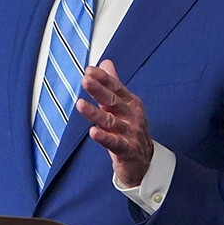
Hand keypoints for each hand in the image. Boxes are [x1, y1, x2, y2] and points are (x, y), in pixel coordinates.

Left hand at [75, 59, 153, 186]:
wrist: (143, 161)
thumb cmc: (130, 130)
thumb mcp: (122, 106)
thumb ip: (112, 85)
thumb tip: (105, 63)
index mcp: (130, 103)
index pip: (116, 87)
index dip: (103, 78)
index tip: (89, 70)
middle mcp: (132, 116)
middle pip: (113, 101)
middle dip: (99, 90)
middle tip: (85, 80)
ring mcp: (131, 133)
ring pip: (110, 122)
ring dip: (95, 113)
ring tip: (80, 104)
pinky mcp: (128, 150)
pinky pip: (114, 143)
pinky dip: (104, 137)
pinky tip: (93, 132)